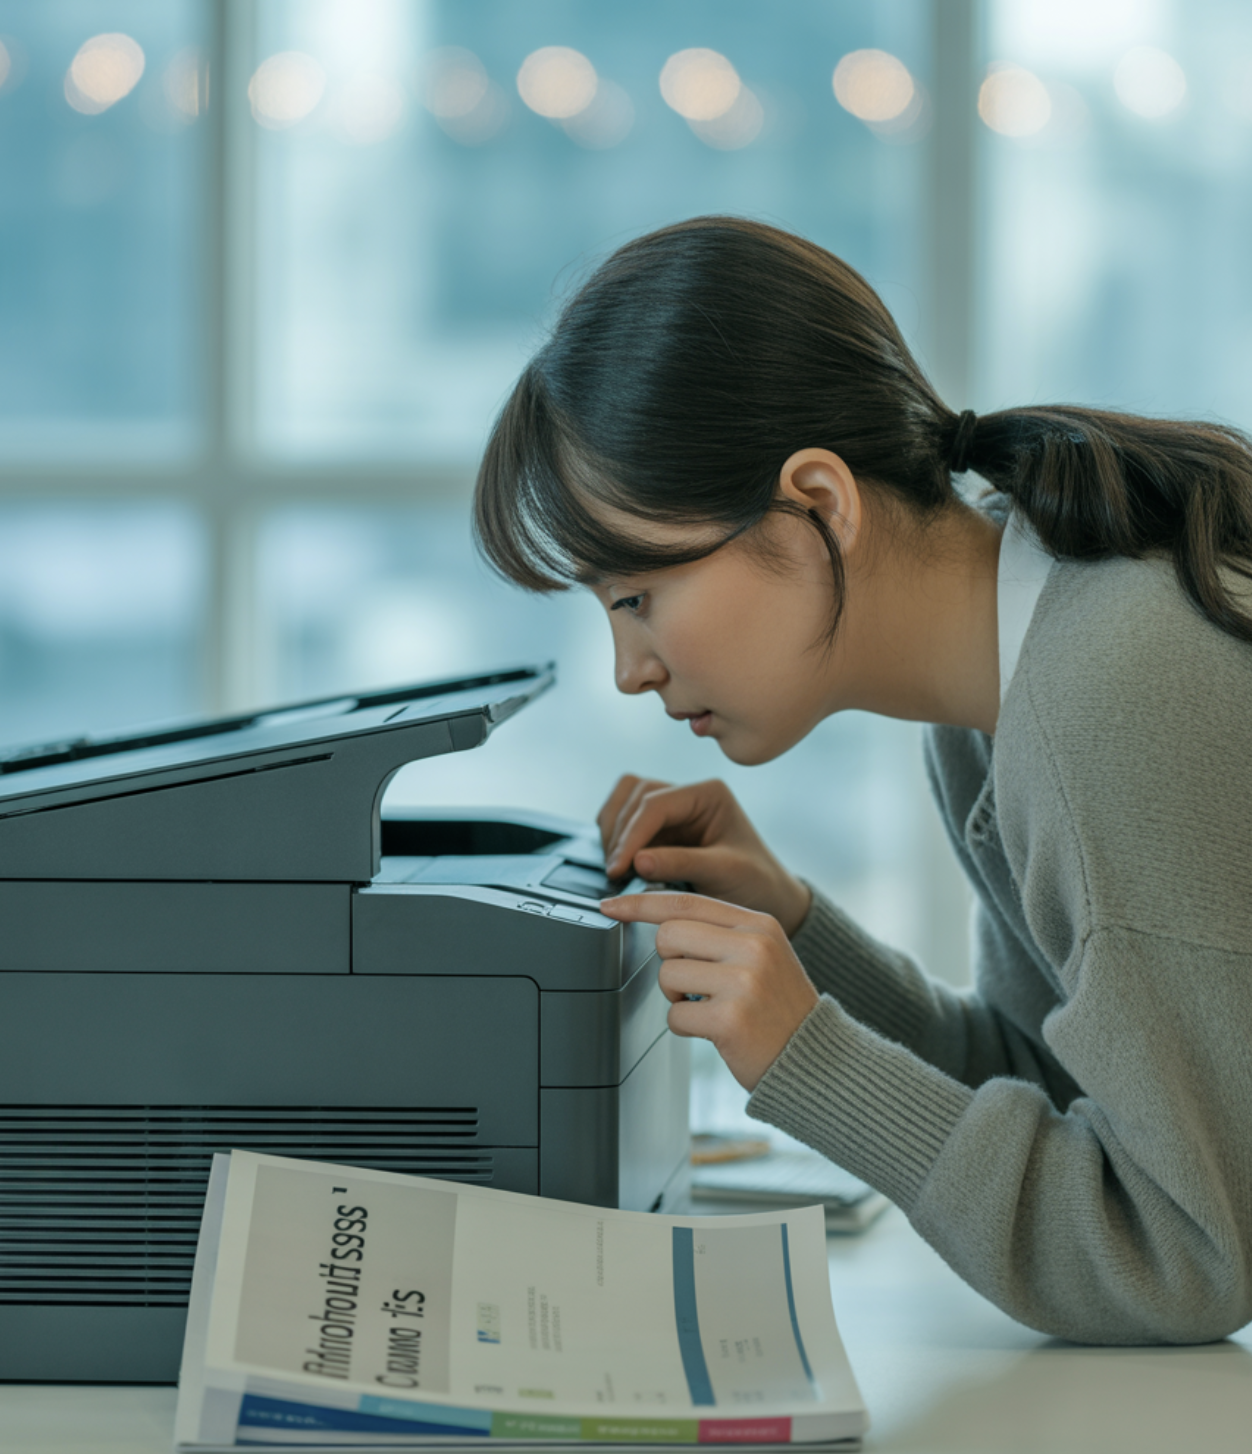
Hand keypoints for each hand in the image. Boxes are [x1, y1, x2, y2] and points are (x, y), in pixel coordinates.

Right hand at [597, 776, 811, 936]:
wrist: (767, 897)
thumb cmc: (756, 881)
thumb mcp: (724, 872)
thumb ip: (682, 863)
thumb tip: (638, 860)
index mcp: (709, 794)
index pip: (655, 804)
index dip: (631, 835)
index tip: (619, 866)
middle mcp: (688, 795)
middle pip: (634, 794)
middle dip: (620, 833)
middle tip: (616, 871)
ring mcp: (674, 810)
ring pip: (625, 801)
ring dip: (614, 831)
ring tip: (617, 867)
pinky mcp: (662, 829)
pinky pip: (626, 821)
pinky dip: (617, 838)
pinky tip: (622, 863)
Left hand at [599, 891, 818, 1091]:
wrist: (817, 1058)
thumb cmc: (778, 1007)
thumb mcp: (762, 954)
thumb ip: (721, 932)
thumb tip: (660, 920)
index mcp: (759, 924)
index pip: (686, 902)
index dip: (642, 904)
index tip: (610, 907)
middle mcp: (753, 946)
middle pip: (668, 935)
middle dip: (669, 961)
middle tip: (694, 982)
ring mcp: (743, 982)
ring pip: (668, 974)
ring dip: (678, 997)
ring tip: (711, 1006)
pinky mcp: (730, 1019)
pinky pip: (675, 1015)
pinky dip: (687, 1027)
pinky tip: (715, 1030)